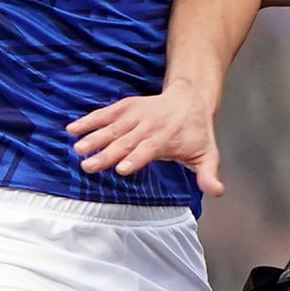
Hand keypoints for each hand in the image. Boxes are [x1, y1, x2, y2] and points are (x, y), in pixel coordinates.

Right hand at [66, 87, 221, 191]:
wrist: (190, 100)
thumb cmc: (197, 133)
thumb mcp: (208, 154)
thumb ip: (208, 174)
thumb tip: (216, 191)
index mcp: (165, 139)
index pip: (148, 150)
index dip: (135, 159)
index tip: (121, 169)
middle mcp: (148, 126)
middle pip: (125, 141)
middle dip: (107, 154)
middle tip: (89, 166)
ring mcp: (135, 115)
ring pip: (112, 127)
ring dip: (94, 137)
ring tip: (77, 149)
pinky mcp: (126, 107)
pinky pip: (105, 114)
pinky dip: (89, 120)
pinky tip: (73, 129)